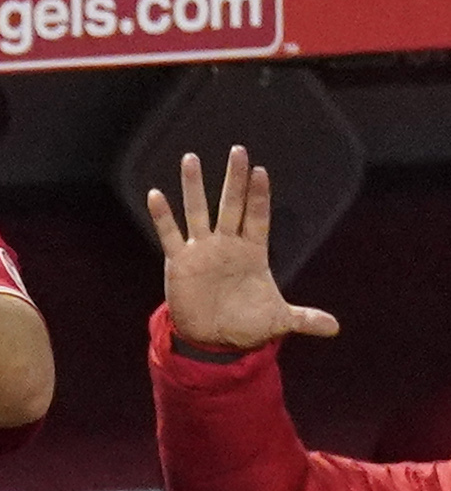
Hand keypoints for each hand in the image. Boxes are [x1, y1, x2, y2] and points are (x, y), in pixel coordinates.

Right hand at [146, 147, 337, 349]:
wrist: (212, 339)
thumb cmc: (247, 325)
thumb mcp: (278, 321)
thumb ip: (305, 319)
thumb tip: (335, 328)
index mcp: (252, 252)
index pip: (256, 217)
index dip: (258, 196)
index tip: (260, 172)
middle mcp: (226, 245)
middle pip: (230, 205)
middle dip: (234, 179)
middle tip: (238, 150)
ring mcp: (201, 251)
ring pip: (197, 211)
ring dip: (194, 186)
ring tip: (191, 159)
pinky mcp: (179, 262)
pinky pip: (169, 234)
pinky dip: (162, 216)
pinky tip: (155, 195)